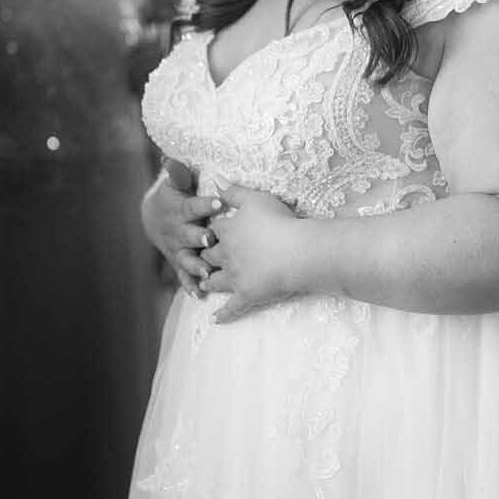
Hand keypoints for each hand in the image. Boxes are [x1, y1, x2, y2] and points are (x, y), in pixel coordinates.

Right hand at [142, 164, 222, 295]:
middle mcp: (179, 231)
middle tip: (211, 239)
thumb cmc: (175, 195)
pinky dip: (190, 285)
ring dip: (196, 265)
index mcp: (181, 210)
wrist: (154, 216)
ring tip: (206, 272)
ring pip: (187, 258)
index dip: (204, 204)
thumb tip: (169, 159)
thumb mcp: (176, 183)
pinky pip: (184, 276)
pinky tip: (199, 294)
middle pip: (189, 235)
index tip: (218, 202)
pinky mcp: (180, 262)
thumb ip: (178, 173)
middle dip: (200, 237)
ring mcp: (179, 249)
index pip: (192, 206)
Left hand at [200, 180, 302, 322]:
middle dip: (204, 257)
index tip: (209, 233)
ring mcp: (235, 278)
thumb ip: (234, 190)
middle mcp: (226, 255)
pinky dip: (224, 314)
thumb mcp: (256, 198)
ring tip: (203, 284)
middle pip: (209, 256)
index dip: (211, 232)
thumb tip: (214, 178)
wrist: (297, 251)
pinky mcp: (246, 296)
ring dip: (208, 281)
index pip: (213, 231)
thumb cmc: (279, 222)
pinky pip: (232, 308)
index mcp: (227, 231)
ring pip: (215, 281)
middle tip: (201, 259)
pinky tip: (216, 320)